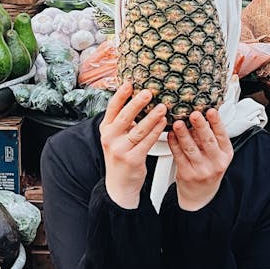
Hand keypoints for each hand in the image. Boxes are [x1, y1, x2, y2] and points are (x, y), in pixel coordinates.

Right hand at [100, 82, 166, 209]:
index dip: (121, 95)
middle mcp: (110, 138)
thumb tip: (136, 99)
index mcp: (106, 129)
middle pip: (124, 117)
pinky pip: (146, 142)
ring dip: (152, 117)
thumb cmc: (121, 157)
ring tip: (163, 107)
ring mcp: (120, 150)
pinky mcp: (132, 160)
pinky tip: (163, 123)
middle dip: (137, 103)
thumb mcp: (115, 137)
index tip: (129, 83)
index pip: (112, 109)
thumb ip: (122, 121)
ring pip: (138, 130)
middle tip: (148, 92)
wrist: (119, 185)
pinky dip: (156, 131)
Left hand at [167, 109, 232, 212]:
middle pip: (207, 141)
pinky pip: (179, 156)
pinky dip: (174, 144)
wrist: (201, 193)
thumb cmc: (209, 169)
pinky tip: (171, 135)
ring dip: (183, 134)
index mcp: (225, 154)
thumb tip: (202, 114)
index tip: (211, 111)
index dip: (216, 122)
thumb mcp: (217, 154)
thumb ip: (211, 137)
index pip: (222, 135)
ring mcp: (201, 170)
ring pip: (191, 148)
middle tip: (194, 114)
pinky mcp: (186, 174)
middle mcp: (215, 162)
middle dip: (200, 126)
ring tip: (178, 123)